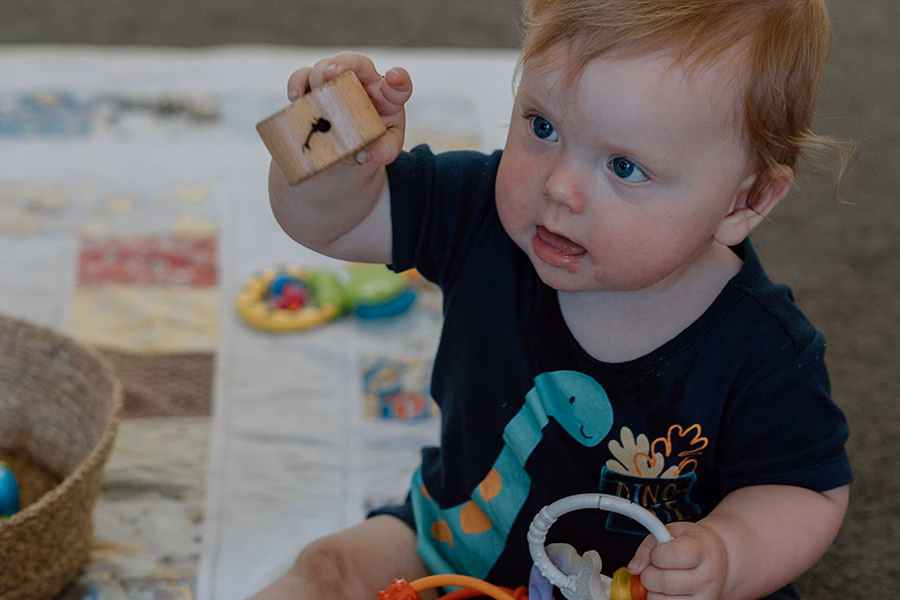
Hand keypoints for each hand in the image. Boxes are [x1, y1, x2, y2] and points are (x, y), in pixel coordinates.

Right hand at [287, 52, 412, 165]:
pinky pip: (302, 76)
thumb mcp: (385, 149)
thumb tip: (367, 154)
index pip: (398, 85)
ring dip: (318, 76)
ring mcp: (337, 82)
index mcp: (388, 97)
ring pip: (326, 66)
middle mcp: (363, 82)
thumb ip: (384, 151)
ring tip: (316, 91)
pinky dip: (297, 84)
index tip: (394, 78)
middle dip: (344, 64)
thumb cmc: (373, 143)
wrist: (348, 148)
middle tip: (331, 73)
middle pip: (357, 64)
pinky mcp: (314, 87)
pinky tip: (296, 96)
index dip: (398, 79)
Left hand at [627, 521, 727, 599]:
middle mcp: (706, 577)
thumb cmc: (694, 545)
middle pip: (663, 582)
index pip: (670, 556)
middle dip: (649, 574)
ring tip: (664, 580)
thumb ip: (649, 546)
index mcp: (701, 551)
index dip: (655, 555)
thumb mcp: (672, 532)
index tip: (657, 553)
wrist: (717, 560)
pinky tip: (667, 592)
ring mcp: (704, 599)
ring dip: (653, 591)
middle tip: (655, 568)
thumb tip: (634, 567)